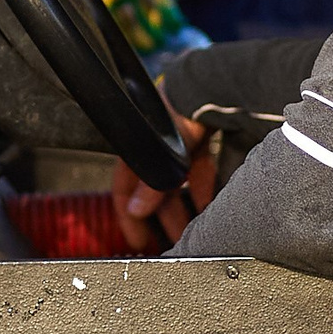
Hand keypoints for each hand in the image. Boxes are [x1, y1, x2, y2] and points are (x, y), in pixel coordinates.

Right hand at [112, 111, 215, 251]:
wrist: (203, 89)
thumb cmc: (173, 115)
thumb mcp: (161, 156)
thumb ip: (150, 185)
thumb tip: (135, 210)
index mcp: (135, 153)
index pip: (124, 192)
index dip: (129, 218)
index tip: (137, 242)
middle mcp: (154, 151)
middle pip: (154, 194)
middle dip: (162, 220)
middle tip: (170, 244)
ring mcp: (176, 148)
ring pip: (177, 187)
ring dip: (183, 209)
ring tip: (192, 232)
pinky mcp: (198, 144)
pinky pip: (197, 174)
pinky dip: (200, 190)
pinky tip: (208, 208)